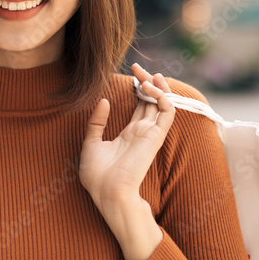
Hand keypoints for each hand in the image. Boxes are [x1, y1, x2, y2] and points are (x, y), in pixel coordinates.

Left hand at [78, 63, 175, 209]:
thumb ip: (97, 122)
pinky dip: (162, 97)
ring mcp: (150, 133)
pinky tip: (148, 88)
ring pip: (163, 103)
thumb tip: (104, 101)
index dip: (138, 89)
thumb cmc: (97, 175)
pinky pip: (167, 112)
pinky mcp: (155, 136)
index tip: (130, 74)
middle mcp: (142, 132)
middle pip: (152, 101)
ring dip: (158, 86)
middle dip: (146, 82)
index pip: (140, 106)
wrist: (107, 192)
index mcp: (129, 134)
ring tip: (146, 74)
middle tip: (136, 67)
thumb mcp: (91, 143)